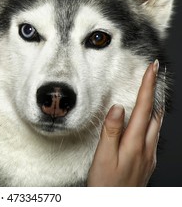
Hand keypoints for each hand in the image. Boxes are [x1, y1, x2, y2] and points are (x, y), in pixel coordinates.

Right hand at [87, 60, 162, 185]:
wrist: (115, 206)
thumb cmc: (106, 185)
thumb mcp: (103, 158)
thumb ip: (111, 131)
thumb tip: (118, 108)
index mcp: (134, 143)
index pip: (143, 107)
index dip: (148, 86)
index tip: (152, 68)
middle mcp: (146, 147)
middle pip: (154, 113)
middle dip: (154, 91)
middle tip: (153, 74)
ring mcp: (149, 155)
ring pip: (157, 124)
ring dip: (155, 105)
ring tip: (152, 91)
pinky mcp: (147, 162)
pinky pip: (154, 135)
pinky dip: (152, 120)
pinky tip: (148, 121)